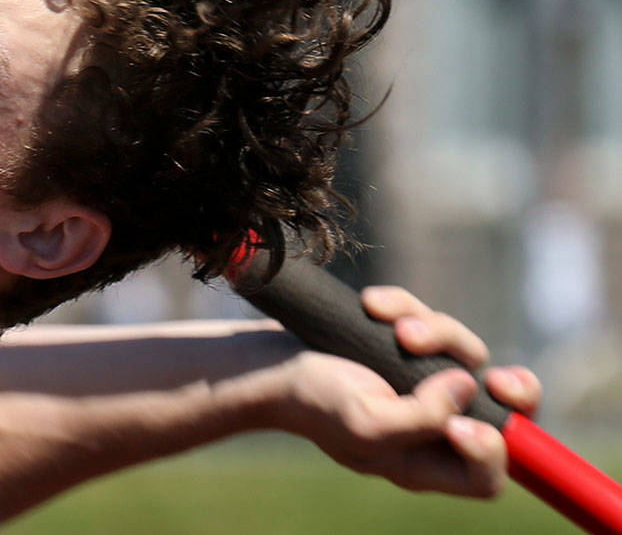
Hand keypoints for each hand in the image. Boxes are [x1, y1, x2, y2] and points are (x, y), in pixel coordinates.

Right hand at [273, 285, 540, 497]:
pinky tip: (373, 304)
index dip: (492, 450)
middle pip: (502, 415)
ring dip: (437, 332)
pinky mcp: (404, 344)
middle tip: (494, 378)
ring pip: (466, 354)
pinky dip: (404, 305)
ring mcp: (420, 381)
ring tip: (398, 328)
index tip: (459, 423)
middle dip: (511, 390)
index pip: (487, 475)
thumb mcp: (365, 424)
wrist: (268, 361)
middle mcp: (430, 424)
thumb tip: (468, 387)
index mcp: (421, 462)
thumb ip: (423, 418)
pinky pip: (428, 319)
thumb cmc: (310, 400)